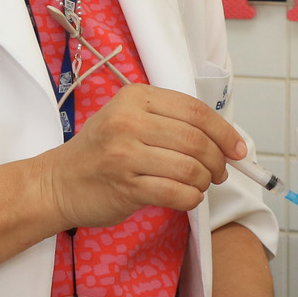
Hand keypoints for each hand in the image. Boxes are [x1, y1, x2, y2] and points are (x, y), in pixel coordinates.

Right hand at [40, 84, 246, 229]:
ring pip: (190, 168)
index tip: (238, 149)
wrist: (59, 182)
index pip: (195, 111)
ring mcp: (125, 154)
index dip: (224, 132)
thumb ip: (171, 122)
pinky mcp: (125, 186)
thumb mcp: (130, 119)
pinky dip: (191, 199)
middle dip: (218, 160)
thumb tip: (225, 140)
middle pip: (196, 140)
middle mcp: (129, 122)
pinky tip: (187, 198)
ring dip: (205, 181)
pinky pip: (176, 193)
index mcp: (135, 98)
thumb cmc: (102, 151)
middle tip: (220, 172)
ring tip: (201, 185)